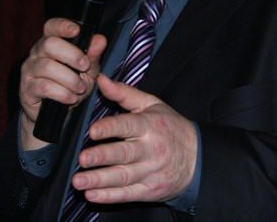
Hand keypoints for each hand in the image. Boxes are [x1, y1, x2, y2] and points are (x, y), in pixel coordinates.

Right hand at [18, 18, 107, 148]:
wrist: (56, 114)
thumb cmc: (71, 85)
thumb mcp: (87, 70)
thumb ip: (93, 55)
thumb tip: (100, 39)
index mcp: (50, 43)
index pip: (51, 27)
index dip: (62, 26)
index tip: (76, 31)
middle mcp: (37, 53)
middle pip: (49, 44)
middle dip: (71, 55)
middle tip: (84, 66)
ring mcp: (29, 70)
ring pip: (47, 67)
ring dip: (69, 79)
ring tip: (80, 88)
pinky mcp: (27, 88)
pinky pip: (44, 87)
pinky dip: (62, 93)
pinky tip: (71, 98)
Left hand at [71, 75, 197, 203]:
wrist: (198, 158)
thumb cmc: (170, 127)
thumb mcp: (152, 105)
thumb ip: (124, 93)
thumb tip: (101, 80)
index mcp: (150, 125)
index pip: (128, 125)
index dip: (110, 128)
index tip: (93, 130)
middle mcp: (150, 149)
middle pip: (124, 154)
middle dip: (102, 156)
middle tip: (83, 158)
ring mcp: (150, 172)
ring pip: (123, 177)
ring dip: (99, 180)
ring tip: (78, 181)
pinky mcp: (149, 190)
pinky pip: (128, 194)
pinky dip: (110, 196)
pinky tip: (93, 195)